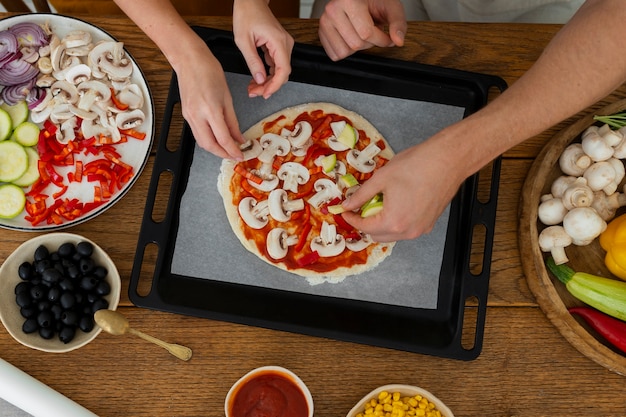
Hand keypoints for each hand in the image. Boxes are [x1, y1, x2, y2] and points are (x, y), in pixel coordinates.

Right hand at [175, 43, 245, 159]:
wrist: (189, 60)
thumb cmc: (209, 71)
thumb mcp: (227, 97)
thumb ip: (233, 121)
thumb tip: (239, 137)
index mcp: (210, 110)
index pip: (223, 139)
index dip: (233, 150)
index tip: (241, 155)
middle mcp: (197, 116)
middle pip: (209, 145)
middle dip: (223, 154)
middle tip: (234, 155)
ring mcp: (189, 116)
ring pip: (202, 142)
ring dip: (214, 149)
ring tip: (227, 149)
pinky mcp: (185, 115)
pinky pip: (197, 133)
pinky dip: (207, 140)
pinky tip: (217, 138)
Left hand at [233, 0, 293, 98]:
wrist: (250, 1)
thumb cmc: (246, 14)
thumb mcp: (243, 41)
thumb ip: (253, 62)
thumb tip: (260, 80)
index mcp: (278, 41)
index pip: (283, 70)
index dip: (275, 85)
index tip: (265, 93)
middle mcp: (285, 43)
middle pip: (282, 73)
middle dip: (269, 86)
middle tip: (254, 92)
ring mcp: (284, 44)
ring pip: (279, 70)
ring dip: (267, 81)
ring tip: (253, 88)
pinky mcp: (279, 46)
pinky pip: (276, 64)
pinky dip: (267, 73)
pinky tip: (257, 79)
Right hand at [318, 0, 406, 60]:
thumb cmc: (374, 1)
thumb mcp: (391, 7)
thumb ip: (398, 24)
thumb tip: (398, 41)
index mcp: (349, 0)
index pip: (366, 33)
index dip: (382, 40)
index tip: (387, 38)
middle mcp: (333, 10)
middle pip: (355, 44)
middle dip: (370, 44)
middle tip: (374, 33)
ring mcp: (324, 22)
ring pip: (344, 52)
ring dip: (357, 48)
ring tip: (362, 34)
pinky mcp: (321, 32)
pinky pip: (334, 54)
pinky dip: (346, 51)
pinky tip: (352, 38)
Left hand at [340, 138, 464, 241]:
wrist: (448, 160)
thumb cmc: (415, 166)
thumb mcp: (381, 178)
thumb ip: (361, 194)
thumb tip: (347, 204)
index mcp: (393, 221)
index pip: (365, 227)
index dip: (352, 218)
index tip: (345, 210)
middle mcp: (408, 231)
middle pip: (378, 236)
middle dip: (366, 224)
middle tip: (360, 207)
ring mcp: (420, 230)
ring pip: (393, 235)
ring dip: (382, 224)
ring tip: (379, 204)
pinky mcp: (429, 224)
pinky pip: (407, 230)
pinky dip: (397, 222)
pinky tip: (395, 205)